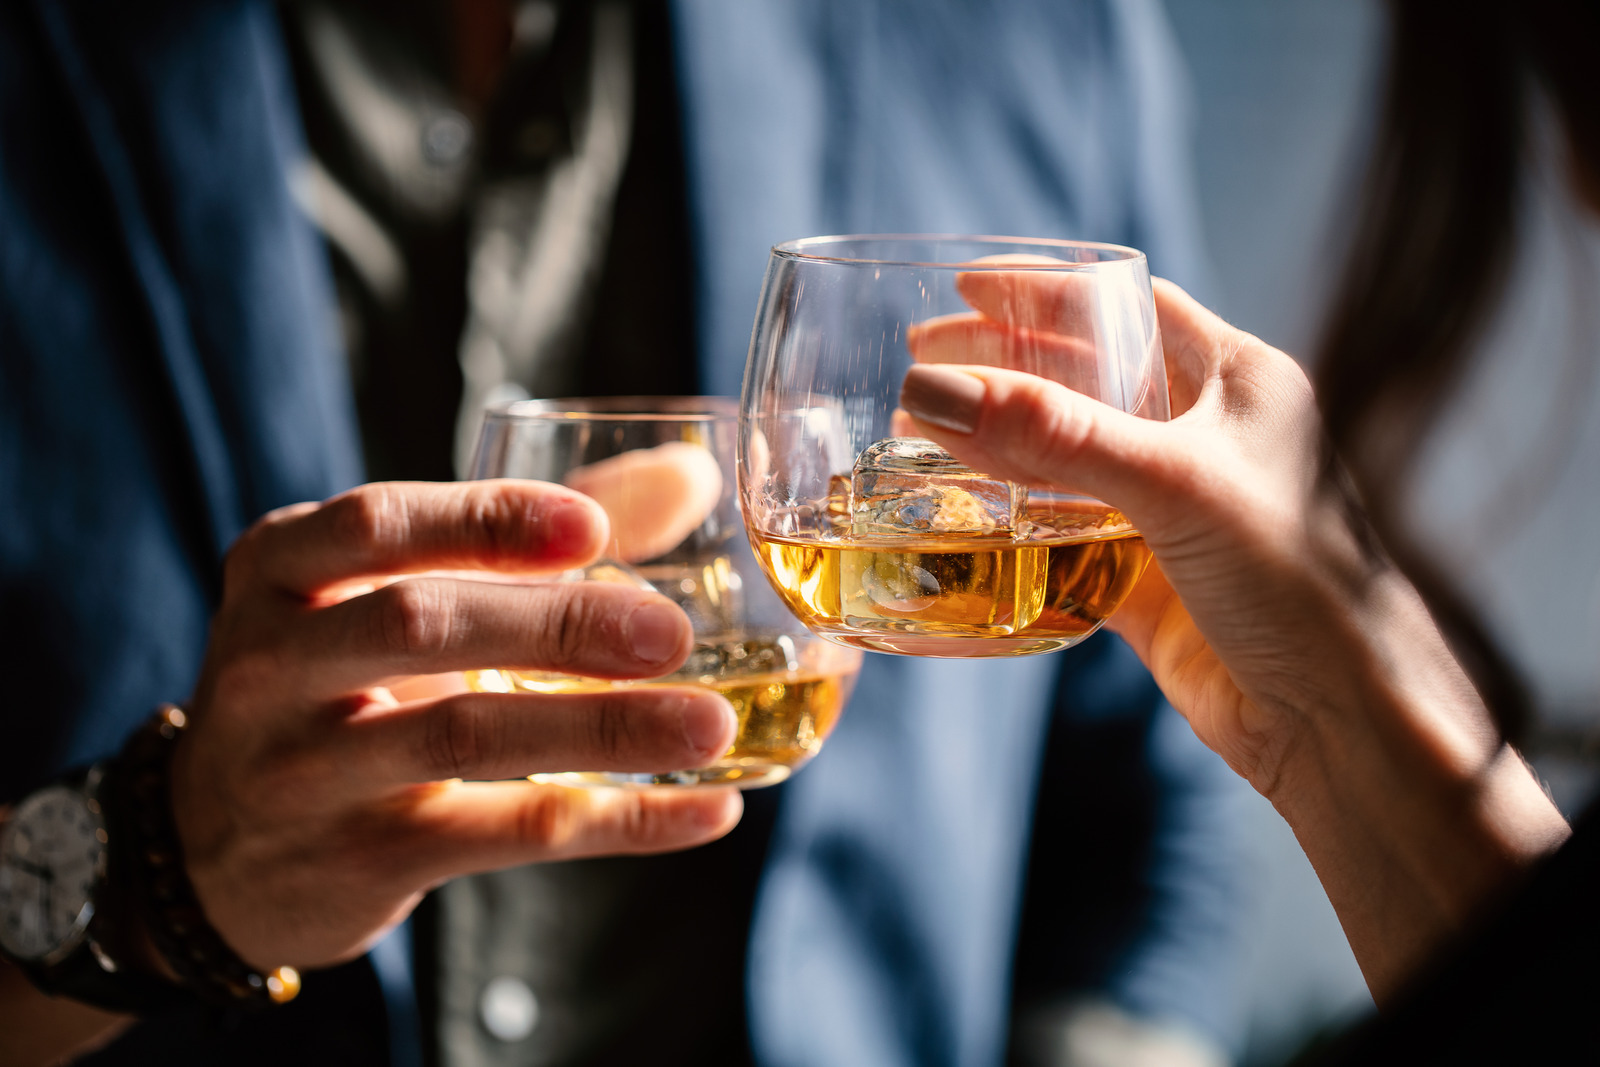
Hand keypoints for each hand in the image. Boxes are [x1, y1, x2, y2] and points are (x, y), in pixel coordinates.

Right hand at [169, 480, 741, 970]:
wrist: (216, 852)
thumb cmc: (336, 683)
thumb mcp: (387, 593)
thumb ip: (526, 533)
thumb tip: (690, 472)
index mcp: (281, 568)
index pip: (377, 525)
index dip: (486, 520)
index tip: (591, 527)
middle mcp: (274, 663)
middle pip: (419, 625)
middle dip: (555, 623)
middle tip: (671, 633)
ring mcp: (306, 771)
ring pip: (465, 737)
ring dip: (603, 728)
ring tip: (712, 723)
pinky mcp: (358, 861)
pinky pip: (505, 834)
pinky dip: (618, 821)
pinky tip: (706, 809)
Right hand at [899, 276, 1566, 998]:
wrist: (1338, 721)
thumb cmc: (1297, 581)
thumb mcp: (1174, 484)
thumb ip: (1052, 434)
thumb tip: (932, 388)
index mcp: (1239, 382)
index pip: (1129, 306)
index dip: (1045, 291)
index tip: (963, 286)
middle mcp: (1208, 437)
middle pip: (1087, 378)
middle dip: (1005, 366)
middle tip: (921, 364)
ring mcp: (1176, 511)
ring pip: (1068, 460)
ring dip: (1000, 447)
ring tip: (919, 436)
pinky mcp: (1149, 579)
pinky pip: (1064, 537)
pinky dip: (1013, 526)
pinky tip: (960, 520)